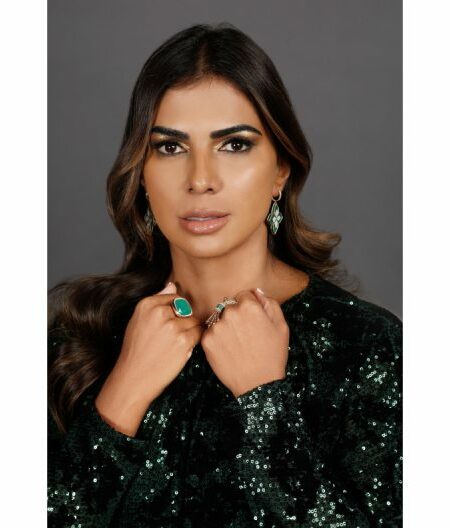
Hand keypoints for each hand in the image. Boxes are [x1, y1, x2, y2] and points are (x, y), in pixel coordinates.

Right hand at [97, 282, 202, 406]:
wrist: (133, 377)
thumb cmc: (136, 350)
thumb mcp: (138, 320)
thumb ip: (156, 301)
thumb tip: (173, 285)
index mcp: (147, 304)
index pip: (175, 297)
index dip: (176, 312)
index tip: (170, 324)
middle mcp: (160, 312)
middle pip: (187, 309)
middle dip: (184, 321)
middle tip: (171, 337)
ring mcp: (173, 326)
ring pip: (195, 321)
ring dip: (190, 332)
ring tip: (175, 345)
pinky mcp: (183, 341)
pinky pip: (199, 333)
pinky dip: (194, 341)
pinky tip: (181, 350)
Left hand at [200, 288, 289, 397]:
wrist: (258, 384)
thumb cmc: (272, 355)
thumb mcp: (281, 326)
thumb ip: (270, 303)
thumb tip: (256, 292)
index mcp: (249, 306)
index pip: (243, 295)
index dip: (249, 307)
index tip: (253, 321)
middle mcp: (230, 313)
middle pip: (229, 306)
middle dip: (236, 316)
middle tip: (245, 335)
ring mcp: (216, 327)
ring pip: (219, 319)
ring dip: (225, 327)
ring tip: (237, 344)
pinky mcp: (206, 341)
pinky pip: (210, 333)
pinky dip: (217, 339)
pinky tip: (228, 350)